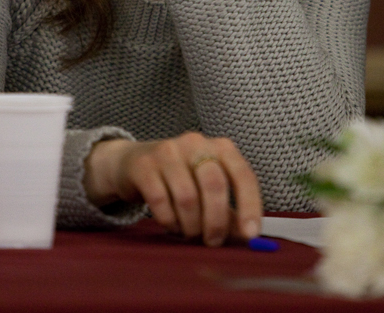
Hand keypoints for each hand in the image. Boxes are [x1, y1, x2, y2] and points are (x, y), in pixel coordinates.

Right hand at [83, 131, 261, 246]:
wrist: (132, 162)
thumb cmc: (180, 178)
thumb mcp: (207, 188)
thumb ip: (228, 210)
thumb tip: (246, 235)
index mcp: (219, 147)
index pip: (242, 174)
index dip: (250, 205)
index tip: (250, 234)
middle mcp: (195, 143)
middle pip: (214, 185)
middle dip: (216, 222)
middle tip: (212, 241)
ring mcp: (168, 151)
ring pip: (187, 198)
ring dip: (190, 225)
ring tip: (188, 232)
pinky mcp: (144, 165)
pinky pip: (161, 201)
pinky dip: (169, 221)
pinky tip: (171, 223)